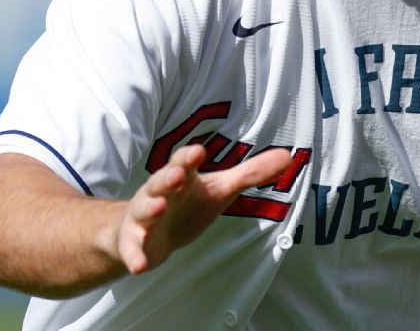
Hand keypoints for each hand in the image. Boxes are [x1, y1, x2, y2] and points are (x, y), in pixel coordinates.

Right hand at [115, 144, 292, 274]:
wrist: (145, 230)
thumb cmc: (186, 203)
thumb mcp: (220, 189)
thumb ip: (251, 174)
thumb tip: (288, 157)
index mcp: (181, 177)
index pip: (183, 162)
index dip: (189, 157)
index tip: (198, 152)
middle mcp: (159, 192)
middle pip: (160, 181)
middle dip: (168, 177)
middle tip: (178, 174)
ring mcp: (144, 217)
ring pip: (144, 210)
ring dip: (151, 208)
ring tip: (161, 208)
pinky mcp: (134, 242)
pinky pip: (132, 248)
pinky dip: (135, 256)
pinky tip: (140, 266)